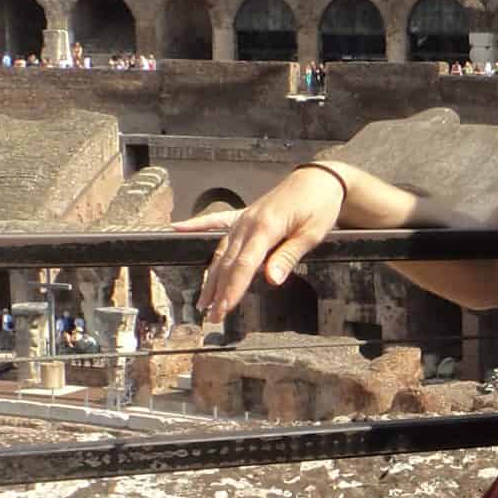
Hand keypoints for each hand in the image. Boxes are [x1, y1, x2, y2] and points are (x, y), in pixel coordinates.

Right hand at [175, 168, 345, 323]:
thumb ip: (288, 256)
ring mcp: (243, 218)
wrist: (319, 180)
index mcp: (266, 228)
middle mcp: (248, 223)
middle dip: (219, 292)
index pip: (244, 265)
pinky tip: (177, 228)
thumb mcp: (311, 234)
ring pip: (220, 250)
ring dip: (210, 277)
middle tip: (212, 316)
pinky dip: (197, 225)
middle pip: (228, 263)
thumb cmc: (319, 207)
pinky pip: (216, 222)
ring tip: (202, 300)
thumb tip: (271, 280)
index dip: (233, 290)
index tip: (224, 310)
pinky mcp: (244, 215)